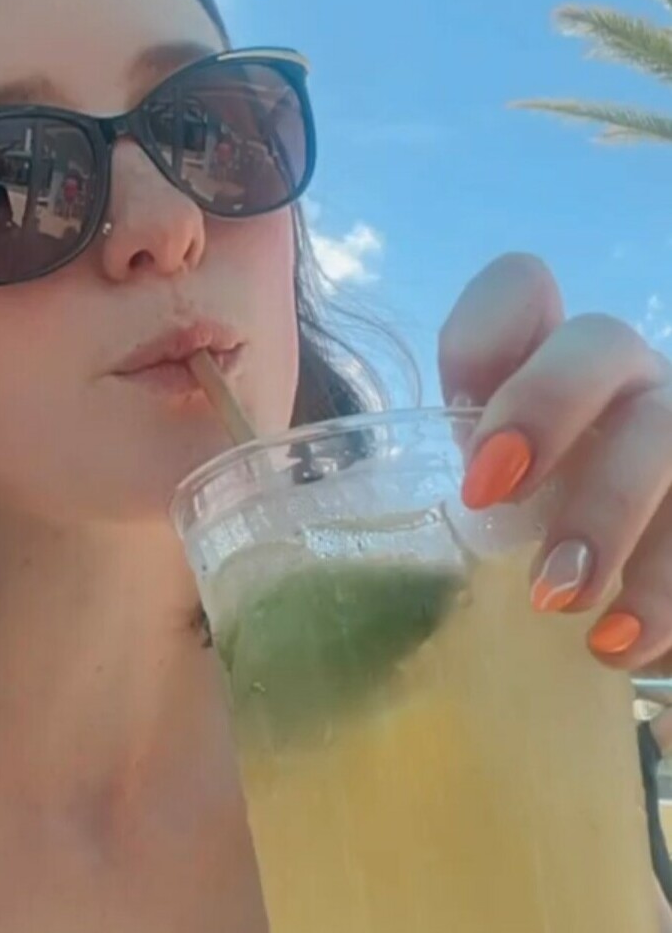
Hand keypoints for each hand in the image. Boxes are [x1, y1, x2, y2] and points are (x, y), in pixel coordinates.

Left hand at [438, 254, 671, 671]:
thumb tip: (298, 569)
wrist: (612, 621)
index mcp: (545, 369)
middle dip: (546, 408)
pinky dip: (666, 595)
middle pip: (604, 340)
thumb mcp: (472, 523)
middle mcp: (624, 384)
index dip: (482, 338)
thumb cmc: (522, 560)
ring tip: (562, 603)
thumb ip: (420, 508)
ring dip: (612, 514)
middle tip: (491, 501)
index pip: (520, 287)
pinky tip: (620, 646)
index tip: (458, 443)